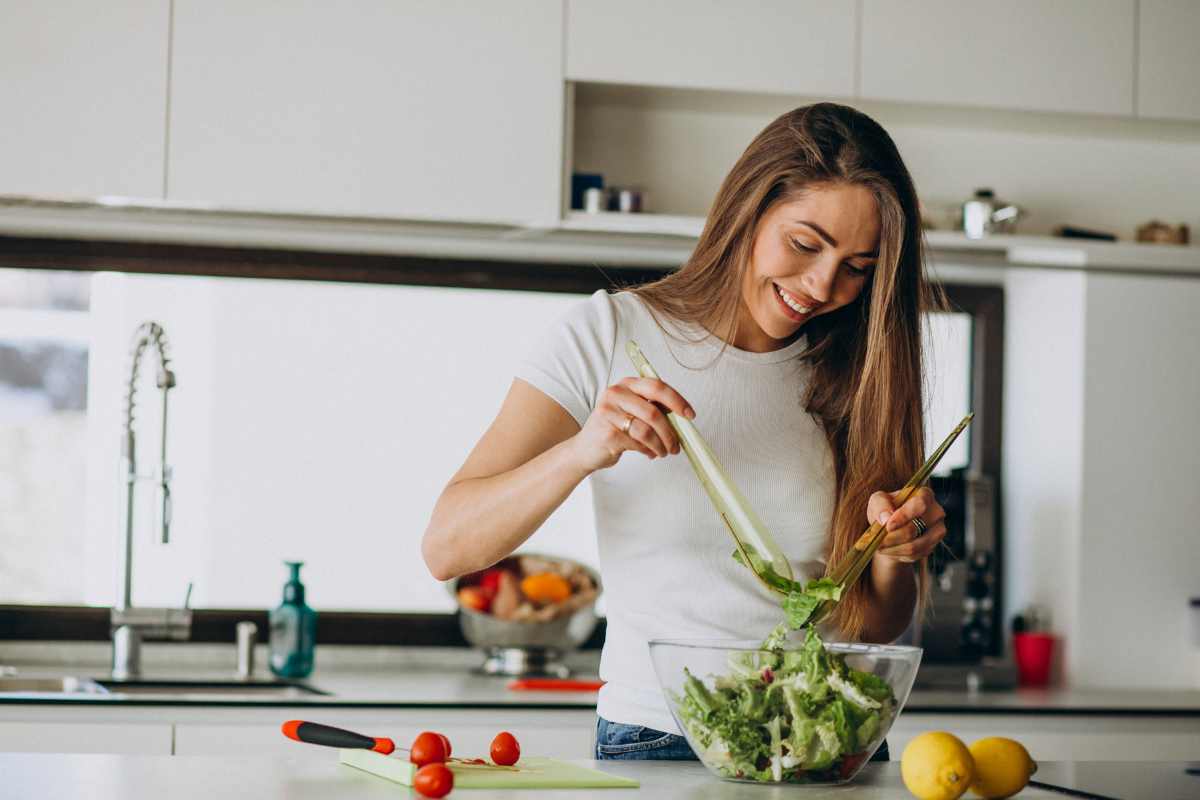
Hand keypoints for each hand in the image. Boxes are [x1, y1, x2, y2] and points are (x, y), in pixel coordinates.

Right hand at [568, 377, 693, 472]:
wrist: (584, 449)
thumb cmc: (612, 429)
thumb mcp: (631, 411)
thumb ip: (653, 409)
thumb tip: (681, 418)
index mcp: (626, 384)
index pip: (657, 386)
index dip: (677, 401)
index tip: (690, 415)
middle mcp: (615, 394)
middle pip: (654, 412)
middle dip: (671, 432)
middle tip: (677, 444)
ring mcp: (609, 413)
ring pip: (647, 430)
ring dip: (661, 445)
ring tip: (664, 452)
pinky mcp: (608, 433)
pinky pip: (638, 443)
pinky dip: (649, 451)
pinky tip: (649, 453)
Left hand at [866, 486, 945, 564]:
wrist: (892, 528)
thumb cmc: (886, 509)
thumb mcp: (878, 501)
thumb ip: (880, 505)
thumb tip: (886, 518)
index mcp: (924, 495)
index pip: (920, 504)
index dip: (904, 516)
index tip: (888, 526)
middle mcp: (936, 512)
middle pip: (914, 529)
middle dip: (892, 537)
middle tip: (877, 540)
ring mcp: (937, 531)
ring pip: (914, 546)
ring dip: (893, 548)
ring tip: (880, 545)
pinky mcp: (933, 546)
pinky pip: (914, 555)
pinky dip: (898, 554)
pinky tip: (889, 549)